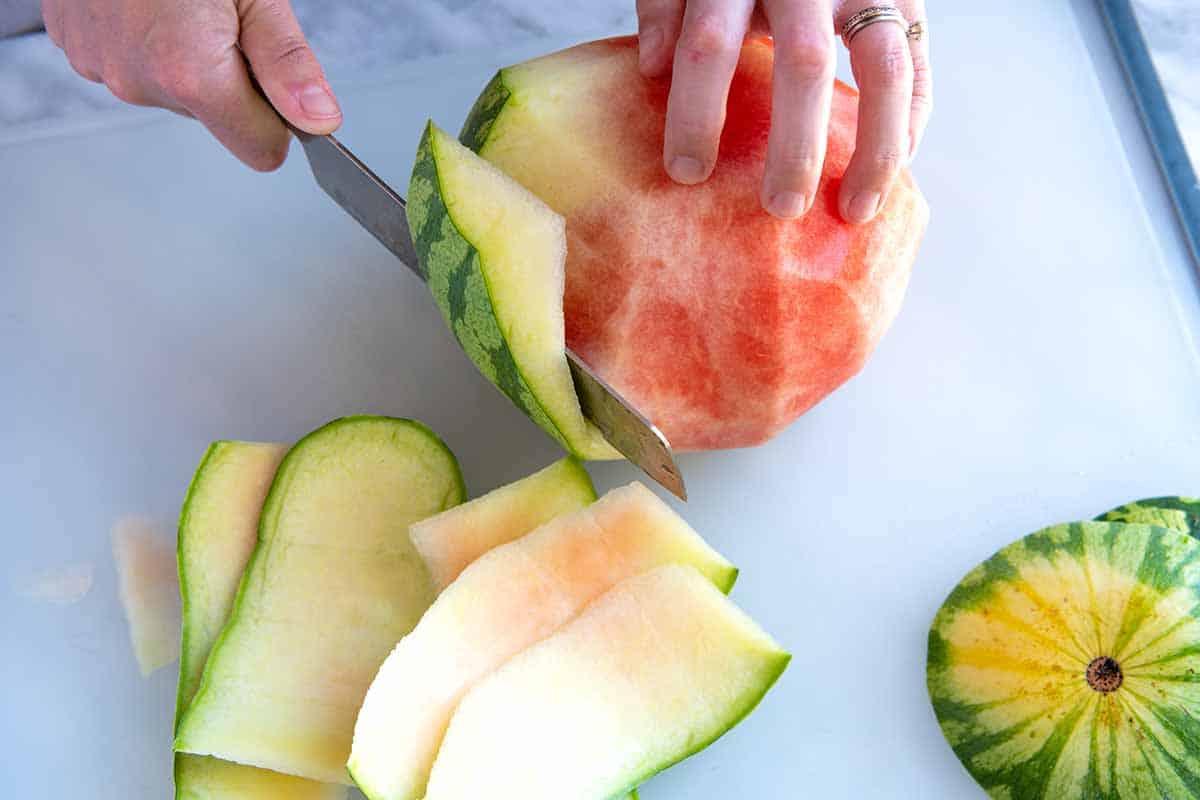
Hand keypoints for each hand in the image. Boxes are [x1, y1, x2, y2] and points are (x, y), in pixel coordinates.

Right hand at [42, 0, 339, 169]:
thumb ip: (287, 63)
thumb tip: (319, 120)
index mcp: (189, 74)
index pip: (260, 150)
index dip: (278, 120)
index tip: (277, 83)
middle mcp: (138, 82)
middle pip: (215, 117)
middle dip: (229, 80)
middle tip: (219, 17)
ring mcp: (100, 65)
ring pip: (172, 91)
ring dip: (184, 60)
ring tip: (177, 4)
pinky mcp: (75, 47)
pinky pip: (131, 64)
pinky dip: (145, 42)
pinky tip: (146, 4)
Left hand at [637, 0, 931, 222]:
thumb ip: (667, 8)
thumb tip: (653, 69)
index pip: (710, 44)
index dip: (695, 111)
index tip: (686, 174)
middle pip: (805, 64)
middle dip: (795, 147)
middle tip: (781, 210)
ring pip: (885, 70)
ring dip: (874, 148)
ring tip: (855, 211)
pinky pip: (918, 65)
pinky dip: (911, 120)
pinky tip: (892, 169)